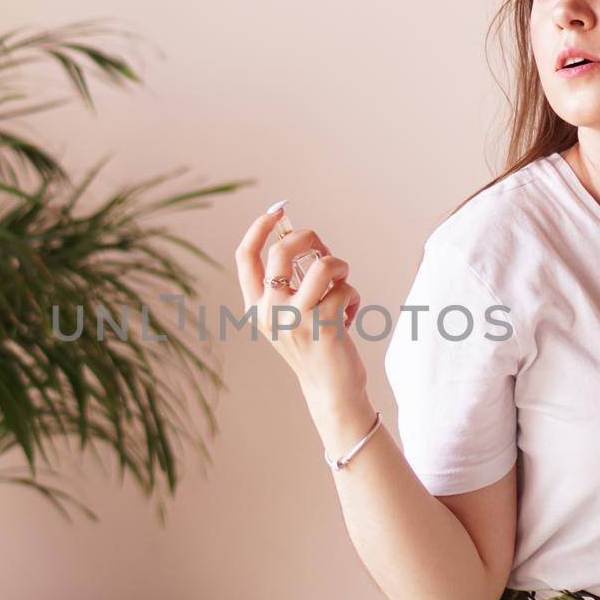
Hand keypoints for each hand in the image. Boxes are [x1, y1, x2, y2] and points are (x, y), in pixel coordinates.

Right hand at [234, 201, 364, 405]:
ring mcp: (296, 320)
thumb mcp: (290, 315)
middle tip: (324, 249)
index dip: (259, 227)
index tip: (277, 211)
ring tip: (343, 283)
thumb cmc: (314, 345)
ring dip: (341, 267)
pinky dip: (354, 296)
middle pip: (283, 250)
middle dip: (310, 237)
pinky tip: (350, 315)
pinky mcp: (325, 326)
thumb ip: (289, 282)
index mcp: (256, 307)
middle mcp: (270, 312)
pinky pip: (346, 289)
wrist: (330, 389)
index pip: (246, 257)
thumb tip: (305, 238)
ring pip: (324, 266)